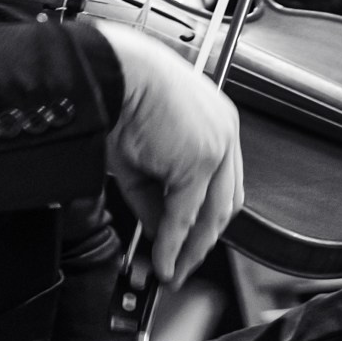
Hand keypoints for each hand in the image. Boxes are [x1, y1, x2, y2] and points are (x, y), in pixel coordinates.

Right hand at [94, 22, 243, 286]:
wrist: (115, 71)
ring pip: (212, 213)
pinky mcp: (200, 160)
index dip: (206, 218)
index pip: (222, 183)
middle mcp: (224, 134)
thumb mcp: (139, 155)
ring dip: (193, 247)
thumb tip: (161, 234)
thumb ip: (155, 198)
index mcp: (216, 124)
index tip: (190, 240)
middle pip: (226, 203)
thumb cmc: (122, 95)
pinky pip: (186, 212)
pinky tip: (164, 259)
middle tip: (184, 264)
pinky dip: (174, 241)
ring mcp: (217, 147)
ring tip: (174, 269)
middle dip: (204, 240)